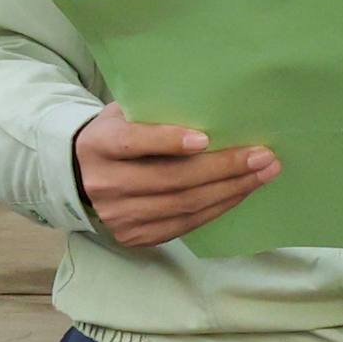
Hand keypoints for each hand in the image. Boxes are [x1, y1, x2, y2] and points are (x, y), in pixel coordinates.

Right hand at [72, 104, 279, 248]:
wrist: (79, 175)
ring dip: (230, 190)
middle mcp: (105, 183)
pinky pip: (185, 225)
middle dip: (222, 168)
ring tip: (262, 174)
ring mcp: (120, 216)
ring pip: (183, 205)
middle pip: (170, 179)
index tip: (205, 138)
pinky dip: (217, 207)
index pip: (133, 143)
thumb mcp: (123, 113)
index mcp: (99, 144)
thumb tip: (214, 105)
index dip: (168, 141)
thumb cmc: (116, 134)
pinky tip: (241, 192)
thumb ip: (155, 110)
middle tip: (262, 155)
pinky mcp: (135, 236)